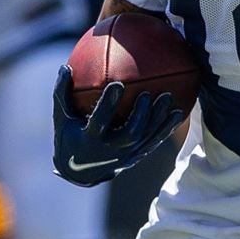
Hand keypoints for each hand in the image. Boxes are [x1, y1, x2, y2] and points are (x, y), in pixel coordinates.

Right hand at [52, 65, 184, 186]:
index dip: (108, 104)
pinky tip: (177, 112)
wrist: (80, 171)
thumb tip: (65, 66)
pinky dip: (166, 128)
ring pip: (146, 138)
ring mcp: (125, 156)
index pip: (100, 120)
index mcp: (90, 139)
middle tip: (148, 94)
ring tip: (168, 97)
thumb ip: (62, 93)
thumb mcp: (62, 117)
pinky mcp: (136, 157)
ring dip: (158, 119)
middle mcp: (109, 150)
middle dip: (140, 114)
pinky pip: (153, 142)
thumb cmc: (70, 135)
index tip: (117, 84)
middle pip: (129, 133)